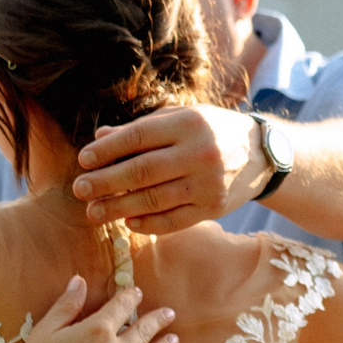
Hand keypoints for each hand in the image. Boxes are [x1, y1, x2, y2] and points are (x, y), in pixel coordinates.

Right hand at [0, 279, 176, 342]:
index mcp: (98, 330)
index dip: (131, 298)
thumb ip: (67, 305)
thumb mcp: (46, 331)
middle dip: (157, 320)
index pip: (122, 307)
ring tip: (173, 340)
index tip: (137, 294)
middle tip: (169, 314)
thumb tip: (80, 281)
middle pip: (144, 331)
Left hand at [70, 105, 262, 234]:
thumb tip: (100, 138)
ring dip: (119, 207)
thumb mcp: (182, 118)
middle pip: (142, 171)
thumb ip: (143, 128)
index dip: (108, 150)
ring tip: (94, 212)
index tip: (83, 161)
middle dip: (106, 182)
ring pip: (154, 199)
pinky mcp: (214, 208)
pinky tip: (129, 221)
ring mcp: (208, 183)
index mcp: (189, 123)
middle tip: (79, 190)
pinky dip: (148, 223)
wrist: (262, 154)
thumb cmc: (213, 131)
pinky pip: (174, 220)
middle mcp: (200, 153)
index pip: (139, 137)